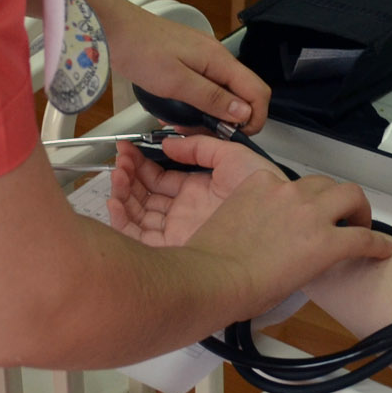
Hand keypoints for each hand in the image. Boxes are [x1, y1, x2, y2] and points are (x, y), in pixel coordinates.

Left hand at [88, 0, 270, 131]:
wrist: (114, 28)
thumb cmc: (139, 51)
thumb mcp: (176, 82)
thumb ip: (212, 97)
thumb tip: (243, 112)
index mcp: (219, 60)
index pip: (258, 91)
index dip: (254, 118)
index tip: (236, 135)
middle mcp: (216, 56)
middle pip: (244, 92)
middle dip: (234, 118)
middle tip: (209, 134)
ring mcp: (204, 57)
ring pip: (226, 90)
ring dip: (216, 112)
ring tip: (191, 126)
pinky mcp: (190, 59)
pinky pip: (209, 84)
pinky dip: (203, 101)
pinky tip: (183, 110)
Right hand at [108, 137, 253, 246]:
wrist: (276, 221)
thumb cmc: (261, 192)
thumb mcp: (231, 156)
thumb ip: (199, 146)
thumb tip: (170, 142)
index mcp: (196, 192)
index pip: (160, 178)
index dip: (141, 164)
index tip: (128, 149)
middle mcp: (184, 213)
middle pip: (145, 195)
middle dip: (128, 176)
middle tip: (120, 159)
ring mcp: (177, 232)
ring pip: (138, 214)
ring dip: (123, 193)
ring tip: (118, 174)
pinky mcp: (172, 251)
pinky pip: (138, 238)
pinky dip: (121, 221)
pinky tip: (116, 200)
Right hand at [112, 134, 391, 316]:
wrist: (213, 279)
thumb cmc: (209, 264)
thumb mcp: (226, 226)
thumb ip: (246, 222)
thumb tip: (253, 243)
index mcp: (260, 184)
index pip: (290, 183)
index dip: (301, 200)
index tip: (301, 216)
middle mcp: (287, 192)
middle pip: (324, 184)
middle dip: (334, 198)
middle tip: (338, 216)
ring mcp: (309, 215)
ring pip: (350, 197)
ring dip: (357, 211)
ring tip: (360, 226)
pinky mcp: (327, 243)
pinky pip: (364, 238)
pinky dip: (377, 245)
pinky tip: (382, 252)